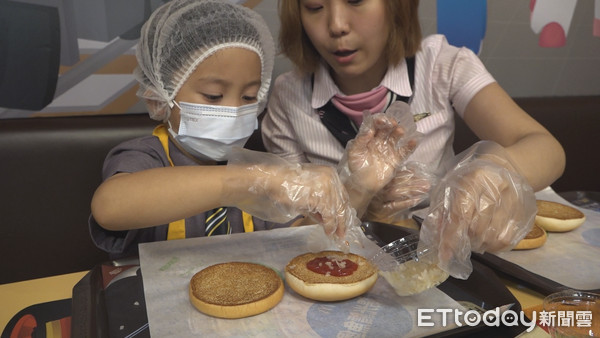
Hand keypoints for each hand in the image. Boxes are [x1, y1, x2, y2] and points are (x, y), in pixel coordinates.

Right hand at [223, 148, 358, 238]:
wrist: (275, 180)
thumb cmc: (287, 186)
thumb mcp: (308, 192)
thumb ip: (319, 203)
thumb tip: (328, 220)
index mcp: (330, 173)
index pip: (341, 194)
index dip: (342, 209)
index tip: (343, 221)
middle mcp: (332, 178)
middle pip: (342, 202)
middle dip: (342, 219)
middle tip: (342, 232)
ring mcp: (328, 186)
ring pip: (337, 210)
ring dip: (336, 225)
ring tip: (335, 235)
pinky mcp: (322, 197)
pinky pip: (329, 215)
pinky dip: (329, 225)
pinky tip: (328, 231)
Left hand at [345, 113, 415, 193]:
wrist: (363, 184)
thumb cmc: (357, 167)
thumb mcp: (354, 153)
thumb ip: (360, 141)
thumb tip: (369, 131)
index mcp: (369, 138)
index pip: (375, 126)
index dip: (378, 121)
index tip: (380, 120)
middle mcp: (380, 141)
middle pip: (387, 129)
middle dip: (390, 124)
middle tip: (392, 123)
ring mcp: (389, 150)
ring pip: (396, 138)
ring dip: (399, 132)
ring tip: (400, 130)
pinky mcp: (396, 159)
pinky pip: (404, 151)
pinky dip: (410, 146)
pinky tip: (414, 141)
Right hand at [365, 162, 434, 222]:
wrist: (361, 215)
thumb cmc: (373, 199)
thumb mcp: (382, 186)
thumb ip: (395, 178)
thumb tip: (412, 170)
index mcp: (379, 181)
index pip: (394, 175)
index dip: (407, 173)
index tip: (418, 172)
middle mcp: (378, 188)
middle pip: (397, 183)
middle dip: (413, 182)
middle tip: (427, 182)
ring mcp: (379, 200)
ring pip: (396, 193)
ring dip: (411, 190)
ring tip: (425, 189)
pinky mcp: (381, 211)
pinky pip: (394, 206)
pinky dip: (406, 203)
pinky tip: (416, 200)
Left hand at [419, 141, 535, 278]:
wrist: (510, 164)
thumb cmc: (474, 175)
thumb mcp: (453, 184)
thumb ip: (444, 209)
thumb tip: (438, 237)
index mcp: (475, 178)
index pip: (461, 213)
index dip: (451, 237)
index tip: (444, 254)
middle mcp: (498, 189)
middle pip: (477, 228)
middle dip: (465, 239)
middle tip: (460, 239)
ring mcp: (516, 201)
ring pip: (493, 237)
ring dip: (479, 244)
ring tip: (474, 238)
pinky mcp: (526, 212)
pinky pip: (509, 240)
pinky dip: (494, 246)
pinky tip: (488, 239)